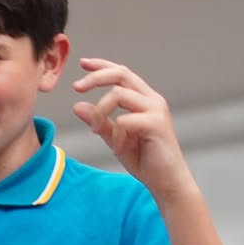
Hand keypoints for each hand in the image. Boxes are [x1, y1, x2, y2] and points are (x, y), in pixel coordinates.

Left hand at [72, 59, 193, 202]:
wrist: (166, 181)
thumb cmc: (144, 159)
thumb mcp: (115, 138)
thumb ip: (99, 122)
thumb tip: (77, 105)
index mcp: (144, 99)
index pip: (121, 73)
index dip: (102, 65)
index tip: (83, 62)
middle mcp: (152, 100)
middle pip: (120, 74)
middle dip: (96, 77)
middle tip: (77, 87)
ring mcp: (156, 110)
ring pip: (119, 94)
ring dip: (101, 112)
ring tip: (98, 131)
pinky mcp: (156, 123)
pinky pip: (124, 119)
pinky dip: (116, 135)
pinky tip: (119, 149)